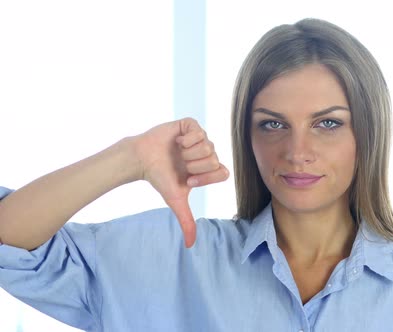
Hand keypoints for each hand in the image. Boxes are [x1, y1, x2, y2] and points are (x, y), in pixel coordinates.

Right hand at [134, 117, 228, 247]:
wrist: (142, 160)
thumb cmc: (160, 178)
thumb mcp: (176, 200)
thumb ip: (186, 220)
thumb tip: (190, 246)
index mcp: (210, 168)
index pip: (223, 173)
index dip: (205, 177)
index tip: (189, 179)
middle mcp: (208, 152)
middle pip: (214, 159)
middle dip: (194, 165)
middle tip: (180, 164)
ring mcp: (200, 138)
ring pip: (207, 146)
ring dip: (188, 153)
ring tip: (177, 153)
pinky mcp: (190, 125)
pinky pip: (198, 132)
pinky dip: (185, 139)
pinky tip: (176, 142)